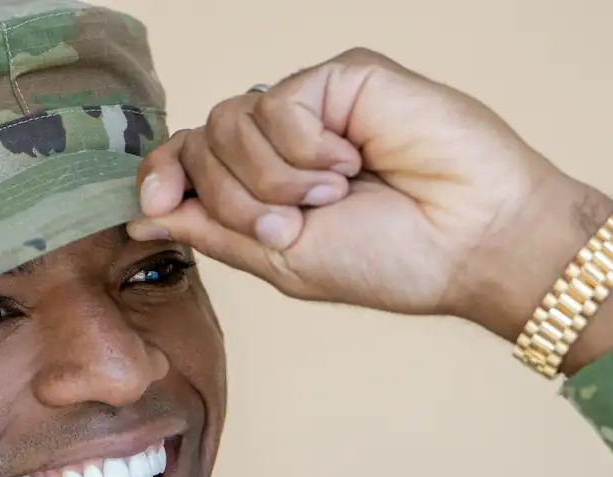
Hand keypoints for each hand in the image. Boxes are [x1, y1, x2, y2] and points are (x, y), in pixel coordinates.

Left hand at [127, 49, 607, 339]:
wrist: (470, 242)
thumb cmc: (396, 260)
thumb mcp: (284, 262)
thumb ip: (212, 231)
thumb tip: (141, 213)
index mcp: (268, 188)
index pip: (188, 160)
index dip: (162, 173)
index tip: (160, 199)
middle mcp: (284, 143)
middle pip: (201, 144)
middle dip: (237, 198)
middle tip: (296, 223)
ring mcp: (312, 107)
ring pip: (229, 121)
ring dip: (274, 177)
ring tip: (336, 193)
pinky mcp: (342, 78)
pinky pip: (278, 103)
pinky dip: (305, 147)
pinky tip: (353, 160)